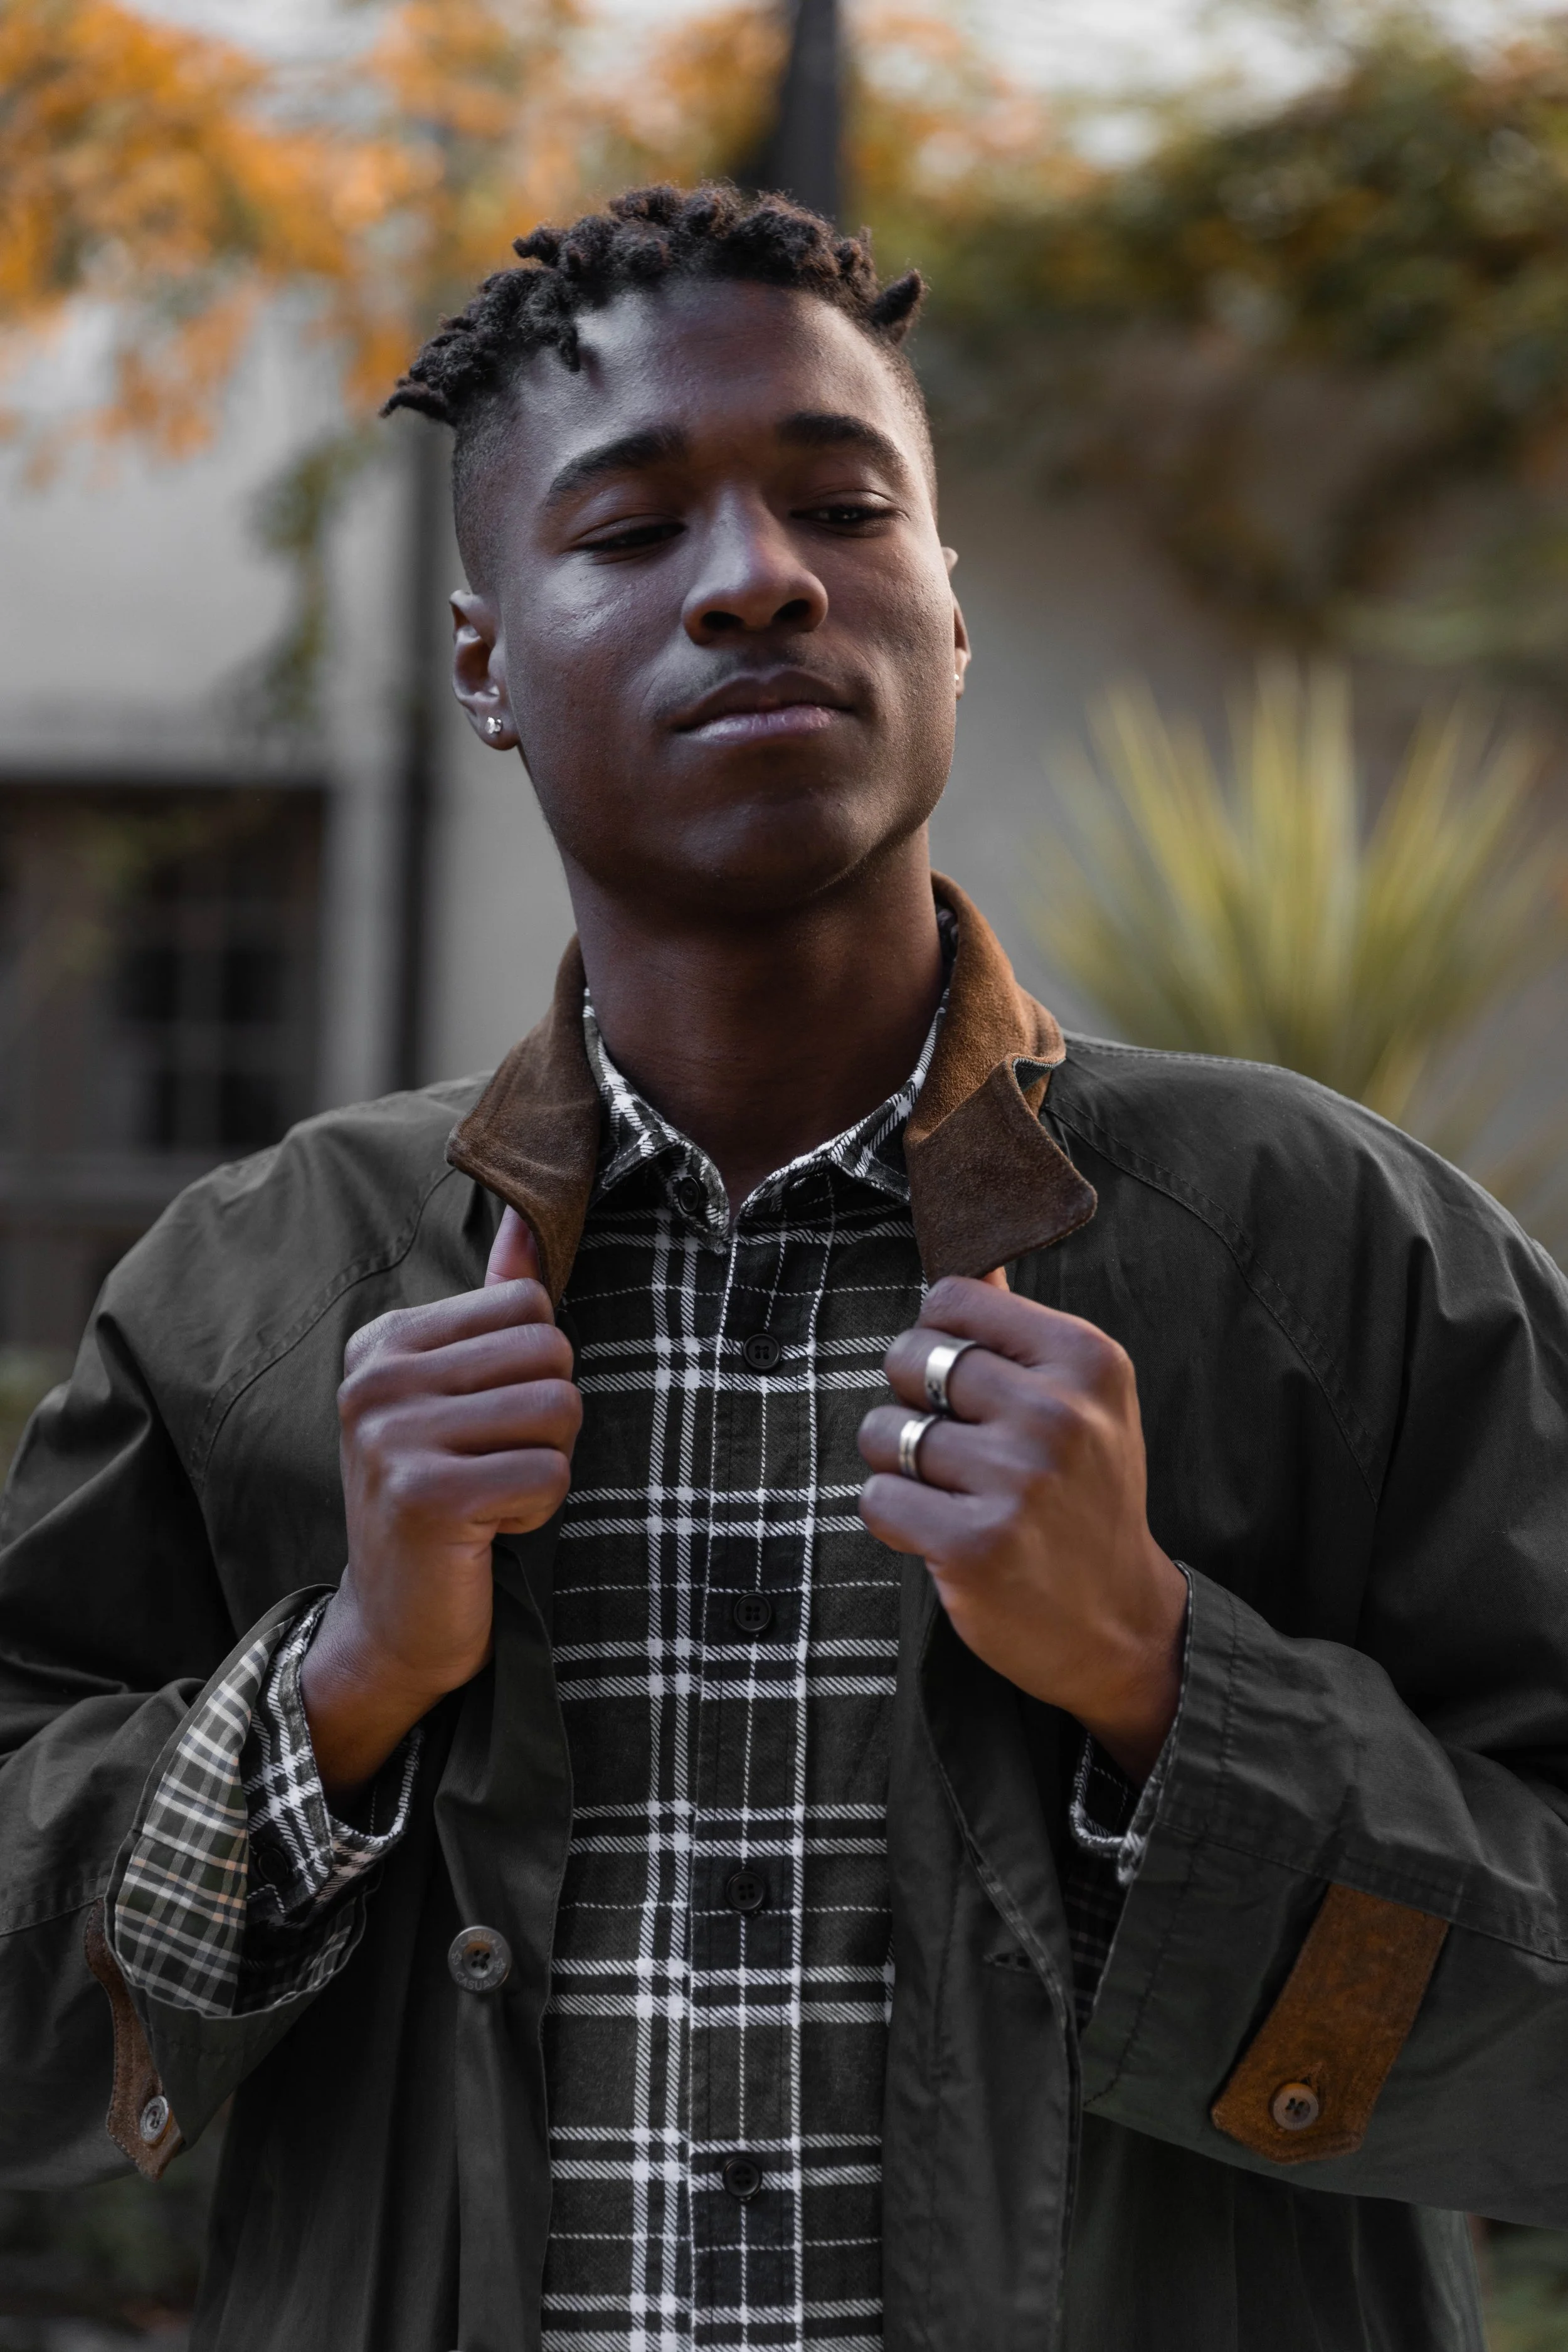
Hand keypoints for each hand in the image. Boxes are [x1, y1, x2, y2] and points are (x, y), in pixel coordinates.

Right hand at [302, 1209, 580, 1801]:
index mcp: (385, 1341)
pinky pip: (549, 1474)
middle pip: (551, 1351)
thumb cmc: (440, 1494)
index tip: (484, 1421)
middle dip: (549, 1418)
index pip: (527, 1303)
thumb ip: (492, 1308)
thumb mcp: (458, 1391)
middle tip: (494, 1464)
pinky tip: (487, 1530)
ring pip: (559, 1410)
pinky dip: (536, 1511)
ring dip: (545, 1464)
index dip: (534, 1370)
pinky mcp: (423, 1496)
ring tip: (491, 1495)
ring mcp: (392, 1436)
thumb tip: (532, 1221)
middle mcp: (376, 1379)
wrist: (393, 1621)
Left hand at [857, 1276, 1185, 1781]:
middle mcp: (1056, 1414)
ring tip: (951, 1491)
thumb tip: (968, 1263)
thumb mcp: (1083, 1399)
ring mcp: (1018, 1482)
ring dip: (900, 1462)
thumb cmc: (1086, 1497)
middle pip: (909, 1357)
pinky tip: (942, 1531)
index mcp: (1086, 1359)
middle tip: (956, 1445)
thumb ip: (1017, 1331)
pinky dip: (895, 1515)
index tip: (964, 1382)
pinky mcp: (976, 1546)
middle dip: (912, 1399)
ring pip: (885, 1430)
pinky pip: (878, 1497)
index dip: (938, 1339)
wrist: (1120, 1622)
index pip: (951, 1299)